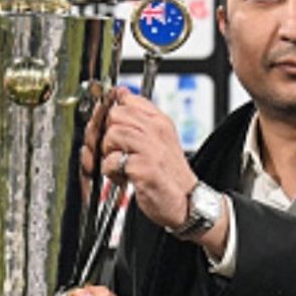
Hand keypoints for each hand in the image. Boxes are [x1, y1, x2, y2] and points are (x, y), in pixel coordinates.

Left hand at [97, 89, 197, 231]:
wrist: (186, 201)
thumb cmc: (169, 173)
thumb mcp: (160, 139)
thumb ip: (140, 117)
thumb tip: (121, 93)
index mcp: (160, 121)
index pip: (128, 99)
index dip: (114, 113)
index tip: (114, 126)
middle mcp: (156, 131)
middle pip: (115, 115)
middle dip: (109, 134)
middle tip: (119, 150)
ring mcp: (150, 149)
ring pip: (111, 136)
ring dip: (109, 154)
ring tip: (122, 165)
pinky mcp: (143, 169)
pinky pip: (111, 162)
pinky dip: (112, 173)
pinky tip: (125, 177)